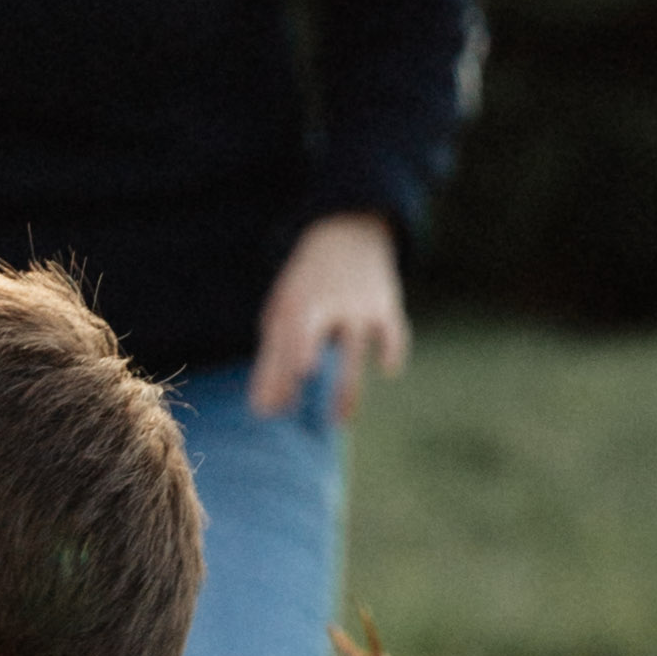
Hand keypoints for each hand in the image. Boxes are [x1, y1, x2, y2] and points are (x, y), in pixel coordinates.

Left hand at [248, 212, 406, 426]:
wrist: (348, 234)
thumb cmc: (308, 290)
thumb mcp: (284, 314)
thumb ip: (273, 362)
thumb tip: (264, 411)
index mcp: (293, 304)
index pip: (278, 344)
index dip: (273, 377)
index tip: (268, 411)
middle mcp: (323, 304)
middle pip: (307, 333)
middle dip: (299, 357)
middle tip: (294, 401)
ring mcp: (357, 305)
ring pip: (352, 348)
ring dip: (347, 386)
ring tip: (339, 421)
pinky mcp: (386, 308)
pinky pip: (391, 332)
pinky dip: (391, 348)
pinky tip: (387, 368)